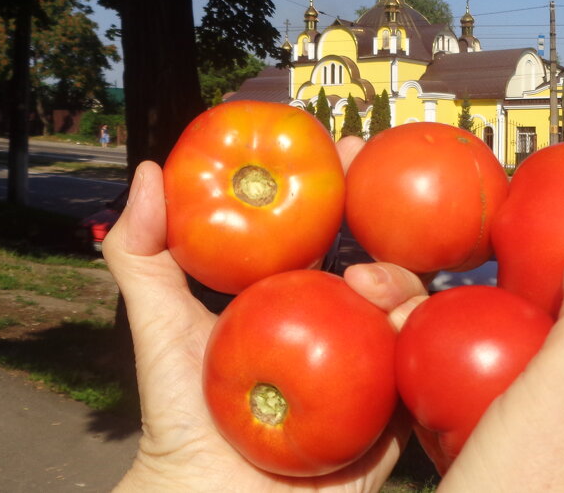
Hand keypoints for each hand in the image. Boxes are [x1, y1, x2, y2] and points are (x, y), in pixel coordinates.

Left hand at [104, 136, 427, 491]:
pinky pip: (419, 369)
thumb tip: (150, 173)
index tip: (350, 143)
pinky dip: (419, 338)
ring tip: (367, 284)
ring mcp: (370, 366)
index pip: (328, 229)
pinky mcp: (392, 412)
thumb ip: (143, 252)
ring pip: (408, 305)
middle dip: (397, 216)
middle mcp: (338, 325)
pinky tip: (402, 323)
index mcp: (293, 299)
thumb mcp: (157, 324)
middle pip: (382, 256)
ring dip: (401, 277)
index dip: (345, 184)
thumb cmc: (181, 420)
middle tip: (383, 196)